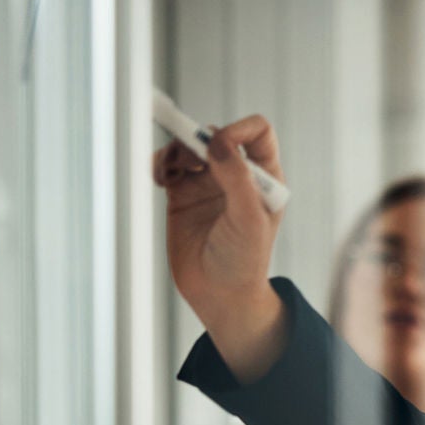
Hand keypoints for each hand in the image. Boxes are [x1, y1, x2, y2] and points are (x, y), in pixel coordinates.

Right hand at [154, 114, 288, 378]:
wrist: (219, 294)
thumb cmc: (244, 262)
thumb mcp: (249, 220)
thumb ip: (237, 179)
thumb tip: (219, 141)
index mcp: (264, 177)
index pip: (257, 133)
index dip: (238, 129)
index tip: (218, 144)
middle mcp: (237, 176)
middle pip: (216, 135)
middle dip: (198, 140)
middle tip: (188, 163)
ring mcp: (209, 184)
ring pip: (189, 147)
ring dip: (176, 150)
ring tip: (169, 174)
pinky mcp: (183, 195)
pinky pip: (169, 165)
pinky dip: (161, 164)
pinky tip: (160, 179)